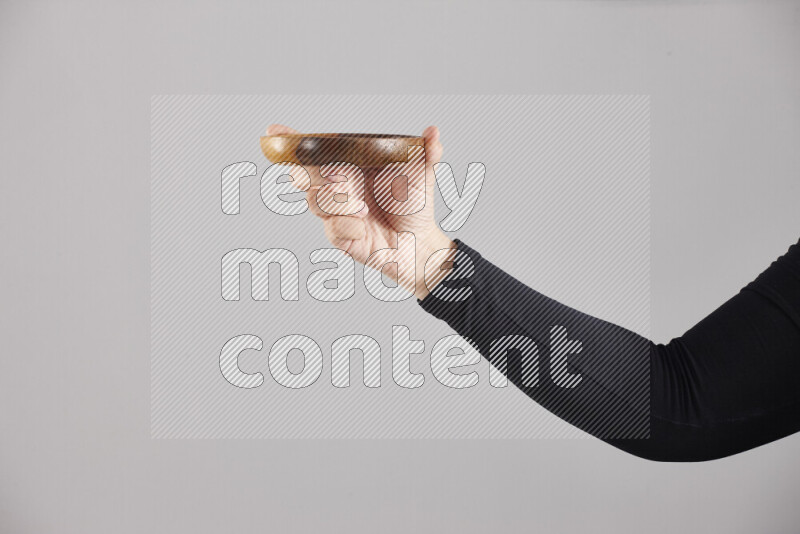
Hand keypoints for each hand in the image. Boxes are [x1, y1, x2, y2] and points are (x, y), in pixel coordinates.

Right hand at [264, 124, 455, 298]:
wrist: (422, 243)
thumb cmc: (415, 206)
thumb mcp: (422, 175)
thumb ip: (425, 153)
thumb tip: (433, 132)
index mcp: (351, 165)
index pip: (317, 150)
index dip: (293, 140)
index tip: (274, 130)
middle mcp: (338, 187)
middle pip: (305, 175)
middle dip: (312, 175)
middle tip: (339, 179)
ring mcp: (336, 212)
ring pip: (316, 201)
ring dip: (338, 202)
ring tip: (363, 208)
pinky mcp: (340, 237)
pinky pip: (331, 229)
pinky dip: (348, 225)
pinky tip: (364, 226)